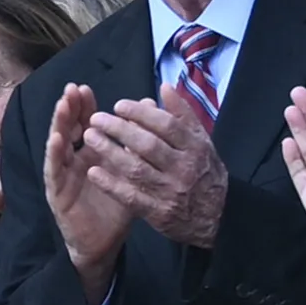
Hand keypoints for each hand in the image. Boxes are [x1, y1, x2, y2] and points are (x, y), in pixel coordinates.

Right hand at [43, 83, 131, 304]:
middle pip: (68, 129)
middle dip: (69, 109)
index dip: (84, 106)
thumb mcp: (131, 173)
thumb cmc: (116, 208)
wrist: (103, 243)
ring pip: (58, 146)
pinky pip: (55, 172)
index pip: (85, 124)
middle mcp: (73, 161)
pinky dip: (54, 155)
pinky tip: (56, 140)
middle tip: (72, 89)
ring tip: (63, 106)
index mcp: (90, 154)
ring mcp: (63, 176)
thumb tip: (151, 111)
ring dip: (58, 125)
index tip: (85, 88)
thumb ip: (138, 145)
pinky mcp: (57, 193)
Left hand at [82, 85, 228, 248]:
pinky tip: (93, 171)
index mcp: (196, 148)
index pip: (167, 126)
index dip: (142, 113)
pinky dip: (110, 183)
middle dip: (119, 129)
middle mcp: (184, 168)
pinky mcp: (158, 212)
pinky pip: (130, 196)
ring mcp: (170, 191)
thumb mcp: (202, 142)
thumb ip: (183, 116)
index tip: (119, 105)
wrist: (216, 217)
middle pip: (148, 145)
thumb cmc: (203, 172)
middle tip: (96, 118)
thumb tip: (164, 87)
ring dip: (109, 151)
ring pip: (136, 169)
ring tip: (89, 137)